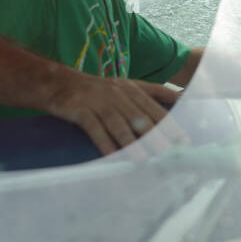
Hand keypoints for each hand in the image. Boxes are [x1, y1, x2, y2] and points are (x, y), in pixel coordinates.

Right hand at [45, 72, 189, 156]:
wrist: (57, 82)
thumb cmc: (98, 89)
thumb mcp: (127, 85)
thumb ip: (153, 91)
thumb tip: (181, 98)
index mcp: (132, 88)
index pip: (155, 108)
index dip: (170, 124)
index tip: (183, 140)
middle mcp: (117, 94)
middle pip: (139, 117)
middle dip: (155, 136)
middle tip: (167, 153)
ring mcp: (98, 101)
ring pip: (119, 124)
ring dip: (132, 143)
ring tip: (143, 159)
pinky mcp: (80, 110)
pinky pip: (95, 129)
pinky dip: (104, 143)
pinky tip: (112, 156)